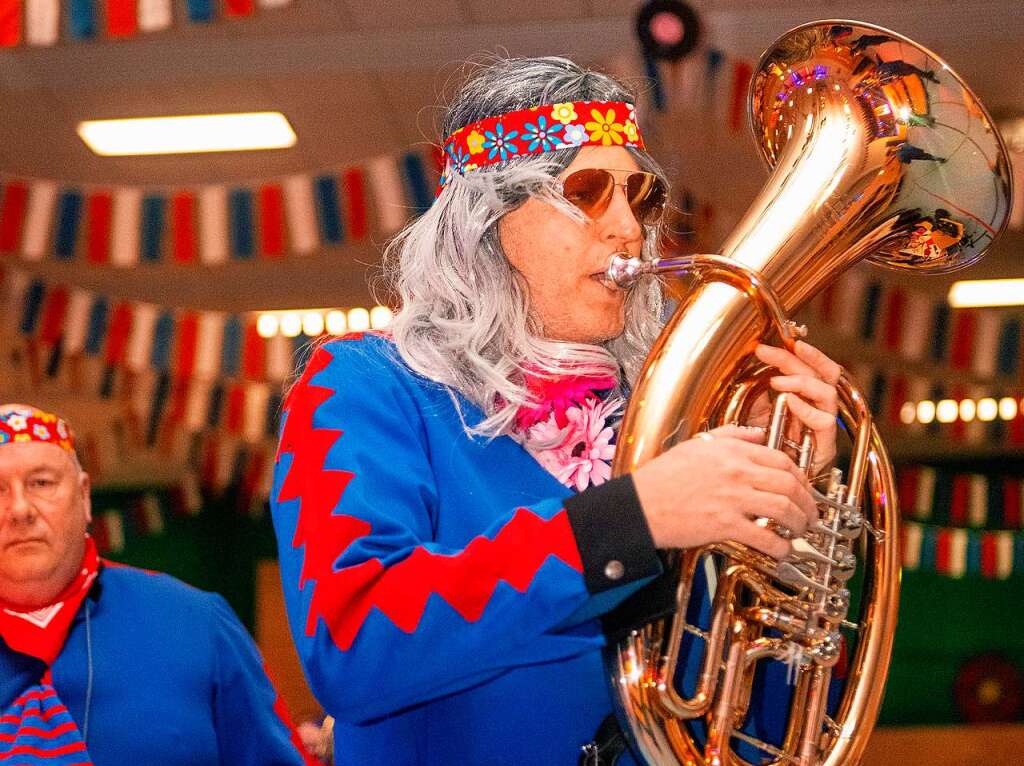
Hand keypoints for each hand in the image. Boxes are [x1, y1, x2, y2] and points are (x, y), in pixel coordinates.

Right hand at [632, 424, 818, 559]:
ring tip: (799, 532)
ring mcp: (732, 498)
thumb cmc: (662, 477)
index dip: (800, 477)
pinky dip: (780, 546)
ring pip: (784, 509)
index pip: (780, 459)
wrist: (639, 505)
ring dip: (799, 523)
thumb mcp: (696, 445)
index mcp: (731, 450)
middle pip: (789, 484)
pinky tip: (782, 550)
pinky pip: (765, 536)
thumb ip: (731, 436)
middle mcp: (736, 471)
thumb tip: (758, 434)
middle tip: (810, 514)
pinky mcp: (725, 524)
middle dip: (807, 502)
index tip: (803, 489)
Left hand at [749, 340, 841, 475]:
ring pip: (827, 393)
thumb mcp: (758, 412)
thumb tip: (754, 365)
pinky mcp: (825, 445)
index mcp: (809, 396)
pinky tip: (789, 401)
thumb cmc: (768, 447)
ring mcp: (824, 425)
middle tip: (770, 351)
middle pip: (822, 374)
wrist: (773, 482)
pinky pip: (823, 421)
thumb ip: (761, 391)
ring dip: (801, 382)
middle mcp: (820, 407)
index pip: (815, 367)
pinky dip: (805, 408)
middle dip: (796, 359)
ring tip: (777, 381)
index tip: (778, 340)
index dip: (800, 352)